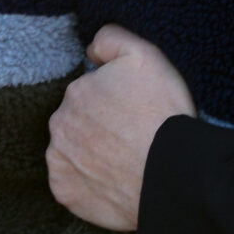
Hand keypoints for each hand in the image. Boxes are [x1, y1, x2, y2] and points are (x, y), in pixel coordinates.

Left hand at [47, 26, 195, 232]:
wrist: (173, 172)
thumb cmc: (162, 113)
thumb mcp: (144, 54)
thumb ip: (110, 39)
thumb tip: (90, 50)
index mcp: (75, 92)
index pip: (90, 93)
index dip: (114, 101)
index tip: (134, 111)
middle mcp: (59, 125)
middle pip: (78, 122)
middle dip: (99, 127)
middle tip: (131, 136)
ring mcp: (60, 162)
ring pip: (74, 152)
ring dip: (91, 154)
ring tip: (125, 160)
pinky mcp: (65, 194)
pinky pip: (72, 184)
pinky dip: (88, 183)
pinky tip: (113, 180)